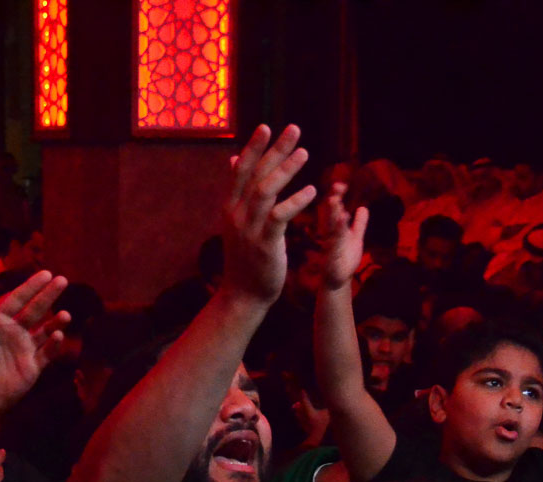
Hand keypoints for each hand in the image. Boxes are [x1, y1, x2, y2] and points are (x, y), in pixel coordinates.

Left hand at [0, 272, 69, 419]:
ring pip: (45, 330)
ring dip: (56, 321)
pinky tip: (57, 336)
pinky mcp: (34, 366)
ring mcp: (26, 348)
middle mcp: (15, 332)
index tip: (46, 274)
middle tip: (62, 280)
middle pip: (35, 310)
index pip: (17, 300)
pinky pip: (47, 353)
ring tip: (65, 314)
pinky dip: (53, 345)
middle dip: (49, 295)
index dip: (31, 287)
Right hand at [221, 124, 317, 303]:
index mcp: (230, 207)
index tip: (266, 126)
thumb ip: (239, 191)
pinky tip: (312, 190)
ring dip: (286, 169)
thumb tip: (234, 159)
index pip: (241, 170)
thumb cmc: (245, 257)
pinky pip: (279, 216)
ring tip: (305, 152)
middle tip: (294, 129)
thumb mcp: (237, 221)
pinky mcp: (265, 244)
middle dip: (274, 150)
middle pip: (255, 174)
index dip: (253, 147)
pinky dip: (295, 201)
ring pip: (266, 191)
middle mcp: (236, 214)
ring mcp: (249, 229)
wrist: (243, 294)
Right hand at [316, 182, 368, 291]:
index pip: (335, 210)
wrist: (338, 281)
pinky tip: (342, 220)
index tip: (341, 185)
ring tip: (335, 200)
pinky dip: (338, 232)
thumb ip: (359, 224)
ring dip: (332, 214)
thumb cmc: (345, 259)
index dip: (338, 197)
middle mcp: (332, 235)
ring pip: (332, 227)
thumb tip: (363, 208)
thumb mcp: (355, 238)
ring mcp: (332, 245)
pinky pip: (335, 243)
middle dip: (334, 201)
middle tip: (337, 186)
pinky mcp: (333, 256)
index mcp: (336, 230)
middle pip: (331, 215)